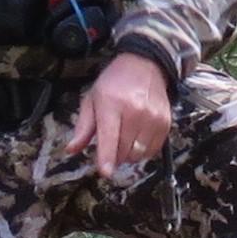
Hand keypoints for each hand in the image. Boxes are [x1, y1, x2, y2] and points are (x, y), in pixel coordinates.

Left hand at [67, 49, 173, 179]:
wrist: (145, 65)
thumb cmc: (114, 84)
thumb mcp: (92, 100)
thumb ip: (83, 127)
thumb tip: (71, 149)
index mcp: (112, 104)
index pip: (109, 137)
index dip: (107, 158)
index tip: (105, 172)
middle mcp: (135, 112)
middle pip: (123, 151)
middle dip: (114, 156)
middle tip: (110, 144)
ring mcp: (152, 118)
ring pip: (138, 154)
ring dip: (128, 155)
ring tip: (124, 138)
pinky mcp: (165, 123)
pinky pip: (152, 151)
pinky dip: (142, 151)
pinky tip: (137, 138)